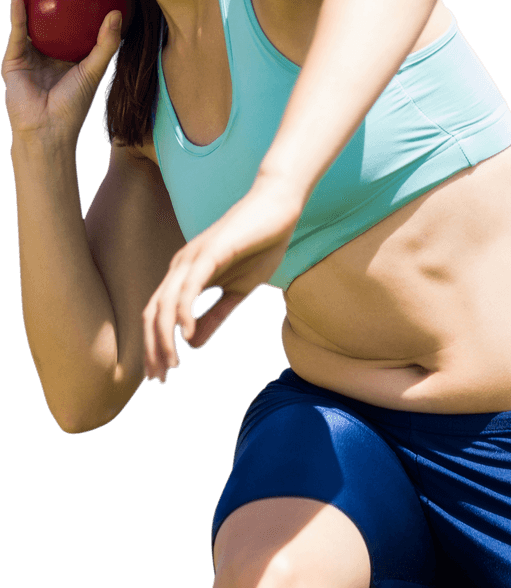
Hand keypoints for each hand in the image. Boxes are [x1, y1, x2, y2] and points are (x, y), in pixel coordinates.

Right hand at [2, 0, 122, 144]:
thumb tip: (118, 12)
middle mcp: (48, 51)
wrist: (47, 129)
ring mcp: (29, 54)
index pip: (74, 22)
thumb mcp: (94, 70)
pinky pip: (16, 31)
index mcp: (69, 55)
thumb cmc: (75, 105)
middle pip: (48, 15)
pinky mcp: (13, 59)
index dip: (78, 2)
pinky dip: (17, 13)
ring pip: (27, 18)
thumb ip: (106, 43)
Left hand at [142, 175, 303, 382]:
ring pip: (167, 302)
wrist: (279, 209)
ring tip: (172, 364)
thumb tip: (193, 345)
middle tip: (161, 378)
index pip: (159, 314)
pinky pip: (190, 286)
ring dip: (165, 337)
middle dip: (153, 348)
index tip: (163, 374)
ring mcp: (193, 257)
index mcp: (185, 274)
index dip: (155, 345)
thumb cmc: (260, 246)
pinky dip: (184, 312)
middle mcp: (181, 265)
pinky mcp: (211, 252)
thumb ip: (215, 316)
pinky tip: (186, 335)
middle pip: (154, 312)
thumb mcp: (238, 291)